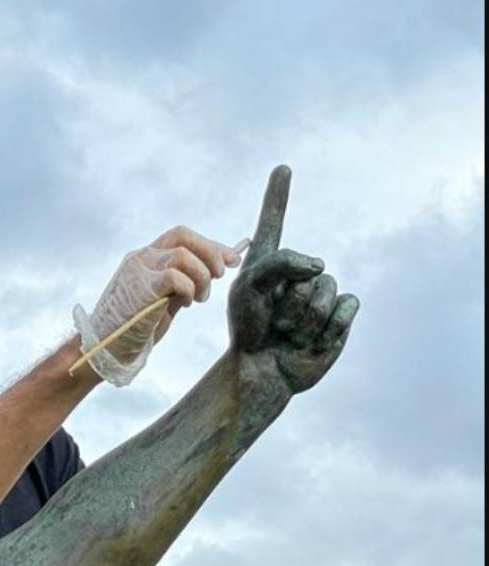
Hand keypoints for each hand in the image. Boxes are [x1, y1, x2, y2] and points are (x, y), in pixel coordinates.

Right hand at [74, 227, 241, 385]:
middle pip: (183, 236)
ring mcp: (138, 270)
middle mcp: (141, 258)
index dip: (210, 246)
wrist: (105, 347)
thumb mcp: (165, 300)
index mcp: (146, 258)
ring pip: (183, 255)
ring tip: (198, 299)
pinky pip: (175, 276)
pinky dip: (188, 289)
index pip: (181, 237)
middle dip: (210, 253)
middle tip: (221, 275)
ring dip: (201, 277)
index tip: (232, 260)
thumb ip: (184, 283)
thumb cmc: (134, 328)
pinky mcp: (140, 286)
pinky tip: (185, 303)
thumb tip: (216, 270)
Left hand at [228, 166, 359, 393]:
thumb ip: (281, 261)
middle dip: (288, 299)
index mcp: (267, 262)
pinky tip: (311, 340)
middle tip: (273, 319)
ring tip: (288, 331)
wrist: (261, 367)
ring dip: (304, 316)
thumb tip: (320, 264)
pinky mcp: (339, 314)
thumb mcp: (252, 288)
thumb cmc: (249, 328)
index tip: (282, 168)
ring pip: (325, 289)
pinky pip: (345, 307)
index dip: (278, 196)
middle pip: (306, 268)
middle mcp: (295, 272)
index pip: (273, 221)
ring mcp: (319, 291)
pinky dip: (327, 326)